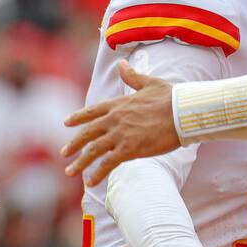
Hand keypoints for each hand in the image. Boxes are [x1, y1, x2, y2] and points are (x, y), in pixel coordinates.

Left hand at [62, 59, 178, 185]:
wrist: (182, 112)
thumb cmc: (171, 98)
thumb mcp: (150, 83)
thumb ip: (133, 76)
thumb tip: (122, 64)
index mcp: (118, 103)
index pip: (92, 111)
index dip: (78, 117)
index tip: (66, 123)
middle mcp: (114, 119)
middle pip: (87, 133)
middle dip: (74, 144)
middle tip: (64, 153)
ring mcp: (120, 135)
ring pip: (92, 150)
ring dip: (80, 162)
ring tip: (70, 171)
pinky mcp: (129, 149)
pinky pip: (107, 163)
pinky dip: (97, 173)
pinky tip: (90, 182)